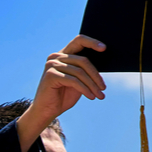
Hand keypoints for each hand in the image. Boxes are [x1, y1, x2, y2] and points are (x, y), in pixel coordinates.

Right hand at [17, 35, 105, 151]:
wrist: (47, 110)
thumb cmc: (64, 95)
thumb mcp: (78, 80)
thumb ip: (85, 70)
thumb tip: (105, 61)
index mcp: (63, 54)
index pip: (79, 40)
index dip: (92, 42)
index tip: (104, 48)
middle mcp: (56, 56)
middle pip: (83, 60)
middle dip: (96, 75)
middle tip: (104, 88)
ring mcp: (52, 65)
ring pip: (80, 72)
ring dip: (92, 85)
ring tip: (99, 95)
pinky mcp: (51, 75)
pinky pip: (74, 80)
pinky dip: (85, 89)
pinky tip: (90, 97)